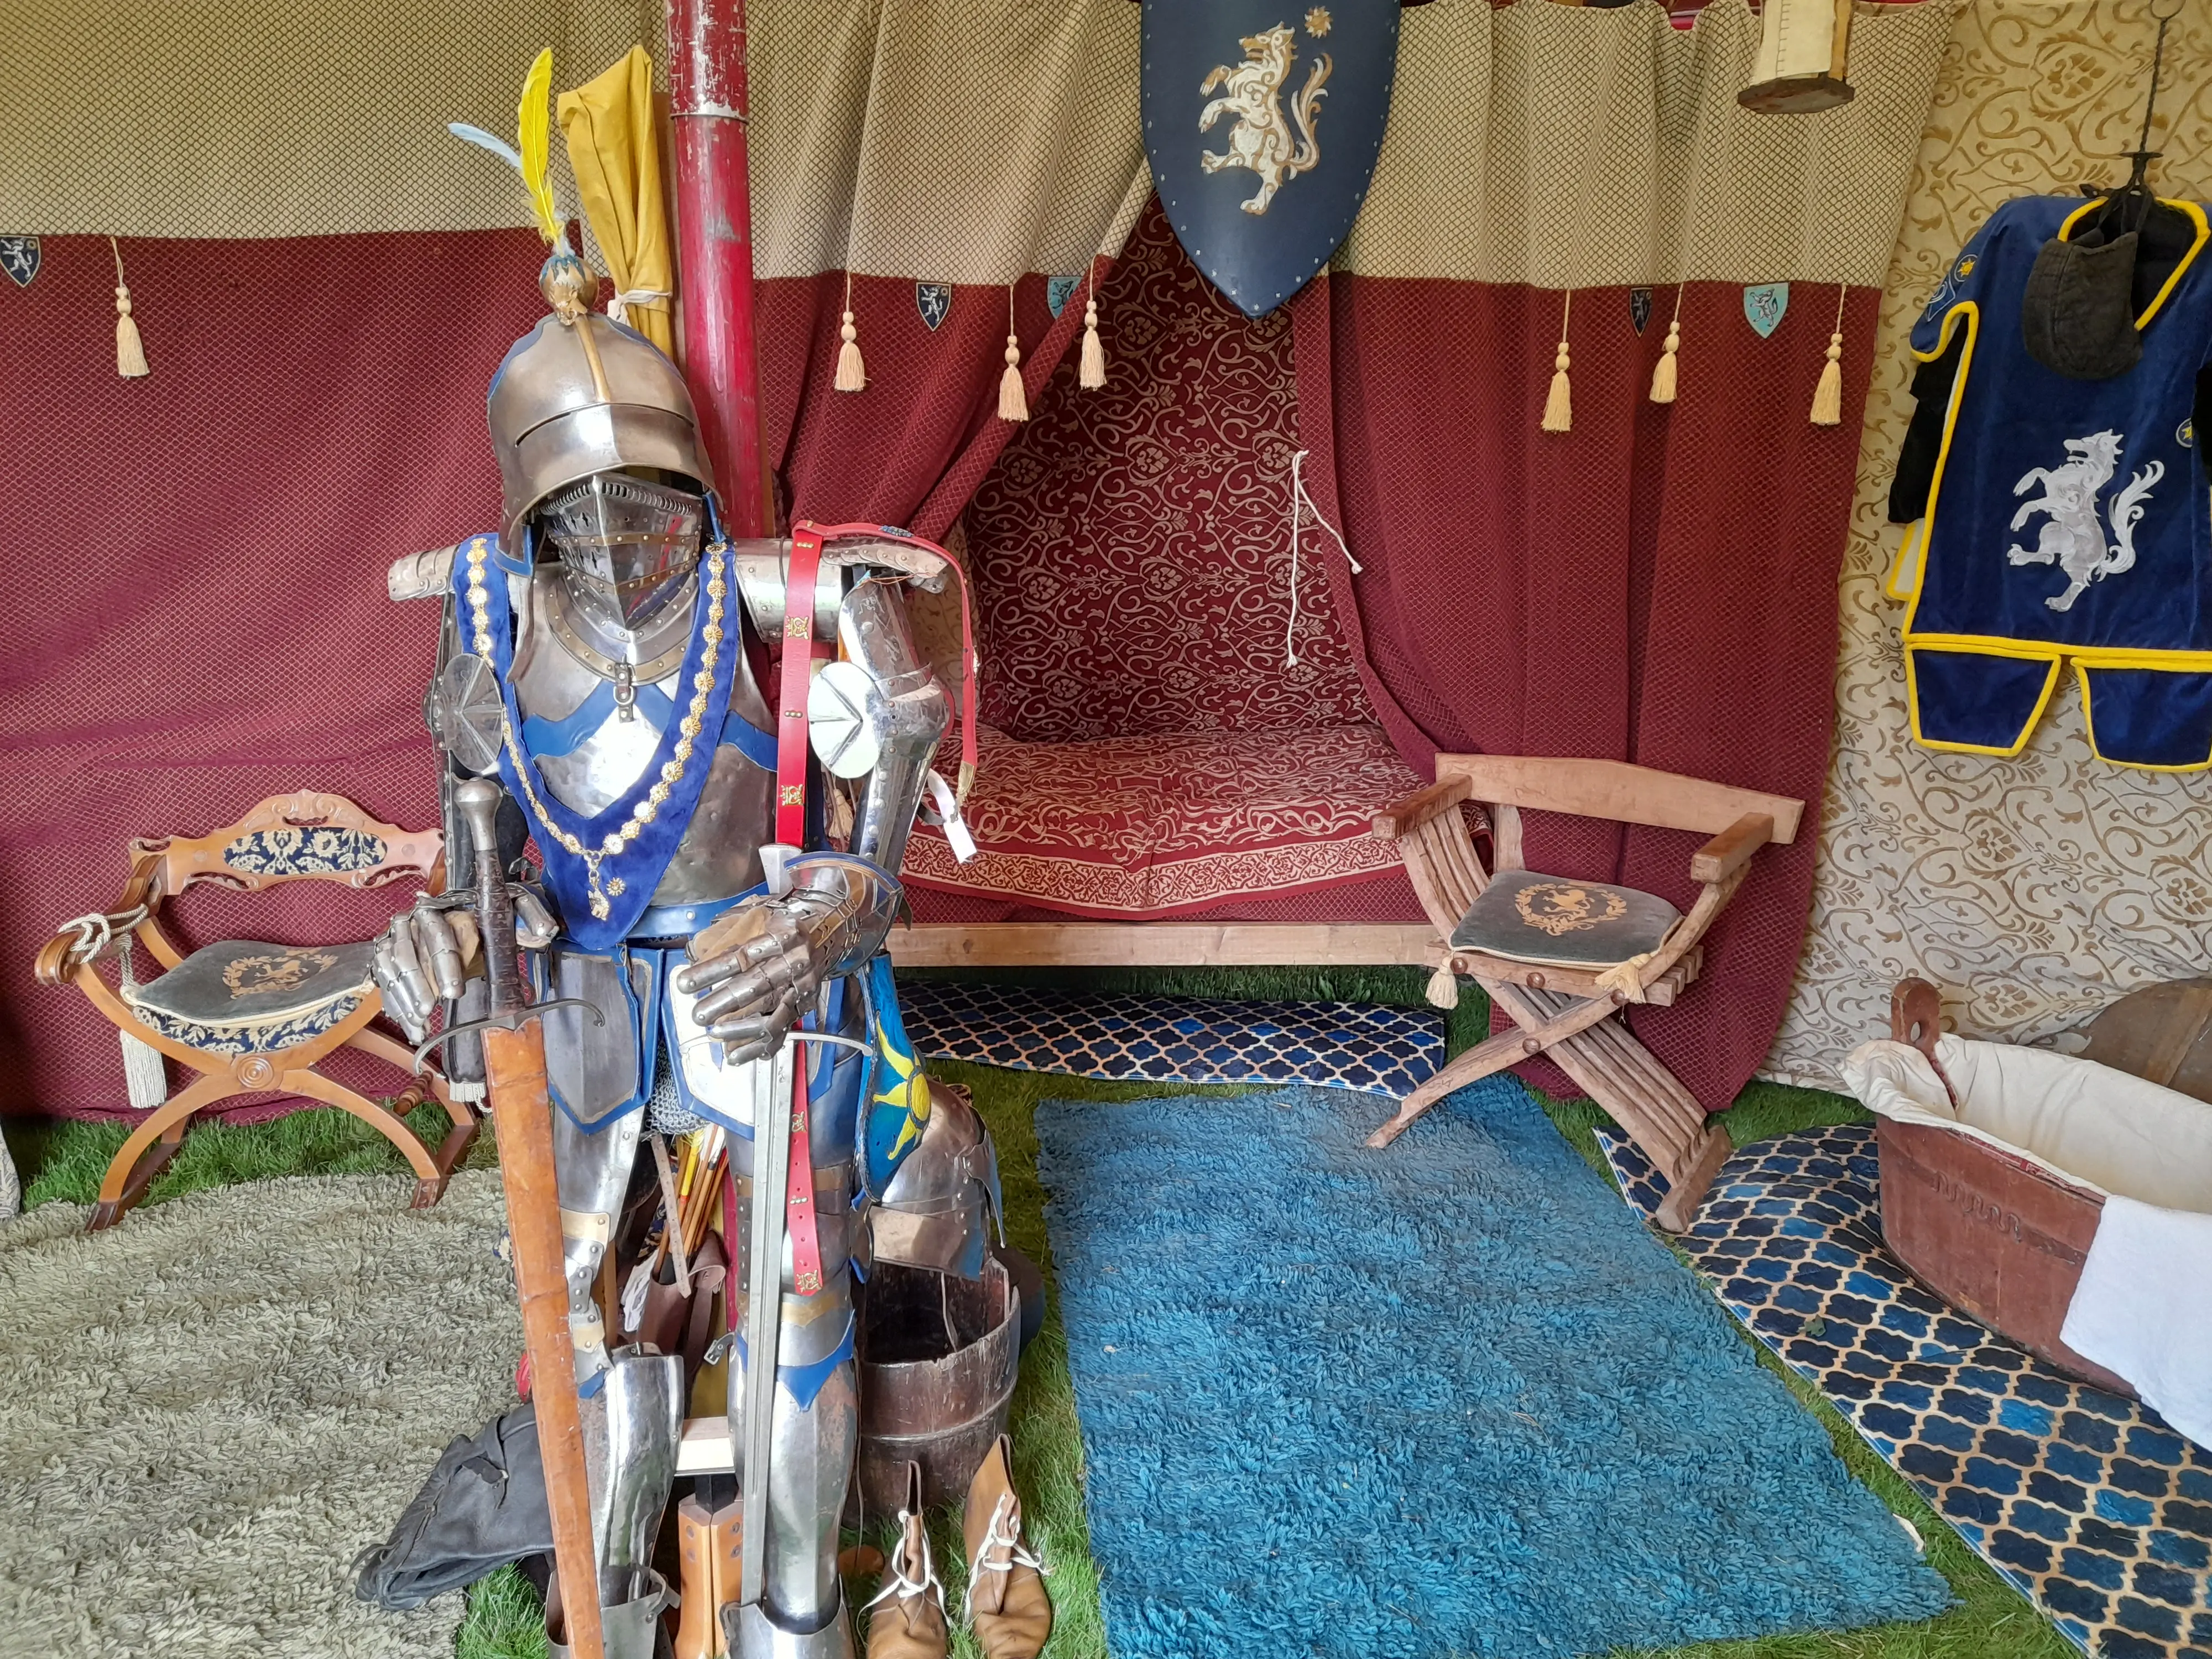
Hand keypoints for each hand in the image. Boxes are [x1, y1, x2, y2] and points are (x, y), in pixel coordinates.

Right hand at [372, 888, 554, 1040]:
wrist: (448, 920)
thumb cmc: (480, 924)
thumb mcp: (506, 916)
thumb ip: (527, 921)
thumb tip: (545, 933)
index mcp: (443, 909)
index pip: (441, 933)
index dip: (447, 964)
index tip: (455, 992)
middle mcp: (413, 920)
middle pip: (411, 952)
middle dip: (421, 984)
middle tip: (432, 1009)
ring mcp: (395, 936)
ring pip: (394, 966)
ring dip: (406, 996)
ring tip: (421, 1019)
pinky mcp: (383, 954)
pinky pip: (384, 980)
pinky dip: (397, 1005)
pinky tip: (413, 1026)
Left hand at [672, 898, 824, 1063]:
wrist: (831, 932)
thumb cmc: (786, 925)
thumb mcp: (763, 914)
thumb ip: (734, 930)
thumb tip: (696, 948)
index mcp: (784, 934)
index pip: (742, 954)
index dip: (712, 970)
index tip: (685, 982)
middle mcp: (797, 960)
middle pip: (758, 984)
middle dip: (725, 1001)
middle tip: (698, 1015)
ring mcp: (803, 986)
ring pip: (773, 1012)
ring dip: (743, 1027)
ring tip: (716, 1035)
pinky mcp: (806, 1004)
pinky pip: (784, 1029)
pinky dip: (762, 1045)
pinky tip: (740, 1055)